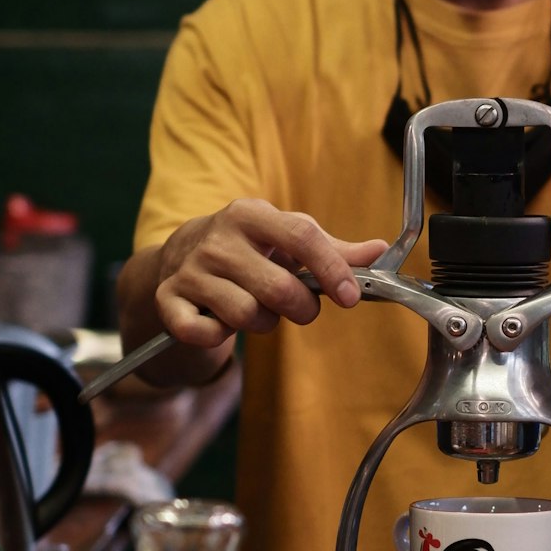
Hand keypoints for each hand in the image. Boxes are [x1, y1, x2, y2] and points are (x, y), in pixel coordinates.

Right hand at [154, 198, 388, 348]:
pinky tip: (219, 322)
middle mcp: (218, 238)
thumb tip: (381, 251)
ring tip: (257, 309)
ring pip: (247, 316)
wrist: (180, 254)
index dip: (332, 270)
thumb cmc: (249, 248)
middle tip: (299, 307)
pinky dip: (218, 337)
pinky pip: (203, 334)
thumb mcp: (287, 239)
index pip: (302, 237)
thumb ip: (334, 250)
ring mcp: (190, 269)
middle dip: (301, 309)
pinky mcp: (169, 300)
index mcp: (251, 214)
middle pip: (279, 288)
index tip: (349, 297)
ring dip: (263, 324)